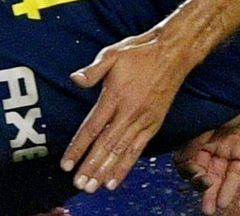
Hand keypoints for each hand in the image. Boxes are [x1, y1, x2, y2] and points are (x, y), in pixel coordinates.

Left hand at [59, 29, 197, 193]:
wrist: (172, 53)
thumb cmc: (139, 52)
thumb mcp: (112, 54)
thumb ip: (93, 70)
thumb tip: (75, 79)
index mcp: (115, 96)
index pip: (92, 128)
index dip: (78, 148)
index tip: (66, 164)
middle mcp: (129, 112)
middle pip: (105, 145)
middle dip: (91, 167)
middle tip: (78, 184)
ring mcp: (143, 121)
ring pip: (121, 151)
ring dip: (106, 171)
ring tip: (93, 187)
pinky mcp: (154, 125)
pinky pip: (138, 150)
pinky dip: (125, 166)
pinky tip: (115, 180)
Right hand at [173, 76, 239, 213]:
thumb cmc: (234, 86)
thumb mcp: (210, 112)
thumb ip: (196, 136)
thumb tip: (181, 160)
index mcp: (196, 127)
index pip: (183, 155)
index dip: (185, 167)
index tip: (192, 172)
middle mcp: (210, 139)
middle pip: (199, 168)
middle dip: (198, 182)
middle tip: (204, 186)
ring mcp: (229, 146)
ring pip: (216, 174)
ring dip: (211, 192)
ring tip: (208, 210)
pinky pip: (236, 173)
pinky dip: (229, 188)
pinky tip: (223, 203)